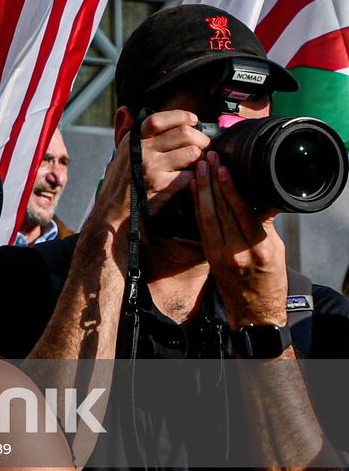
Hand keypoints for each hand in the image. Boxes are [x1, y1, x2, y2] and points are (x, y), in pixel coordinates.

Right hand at [92, 110, 209, 223]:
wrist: (113, 213)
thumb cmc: (119, 183)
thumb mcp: (119, 154)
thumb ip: (124, 130)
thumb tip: (125, 109)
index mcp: (132, 141)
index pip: (159, 120)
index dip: (181, 116)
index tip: (193, 120)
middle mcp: (142, 151)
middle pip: (184, 134)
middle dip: (201, 138)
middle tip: (205, 144)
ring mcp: (153, 168)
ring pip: (193, 153)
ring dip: (202, 157)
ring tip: (200, 161)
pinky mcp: (163, 186)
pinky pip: (191, 174)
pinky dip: (197, 176)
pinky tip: (194, 178)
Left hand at [192, 151, 287, 330]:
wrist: (254, 312)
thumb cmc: (269, 280)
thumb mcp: (276, 250)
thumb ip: (266, 224)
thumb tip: (263, 197)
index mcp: (257, 248)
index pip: (240, 211)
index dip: (229, 188)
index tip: (223, 167)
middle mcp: (235, 250)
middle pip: (220, 210)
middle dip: (211, 181)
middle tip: (207, 157)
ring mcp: (219, 254)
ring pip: (206, 216)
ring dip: (201, 190)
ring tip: (198, 167)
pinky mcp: (209, 255)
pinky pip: (201, 226)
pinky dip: (197, 206)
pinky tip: (194, 190)